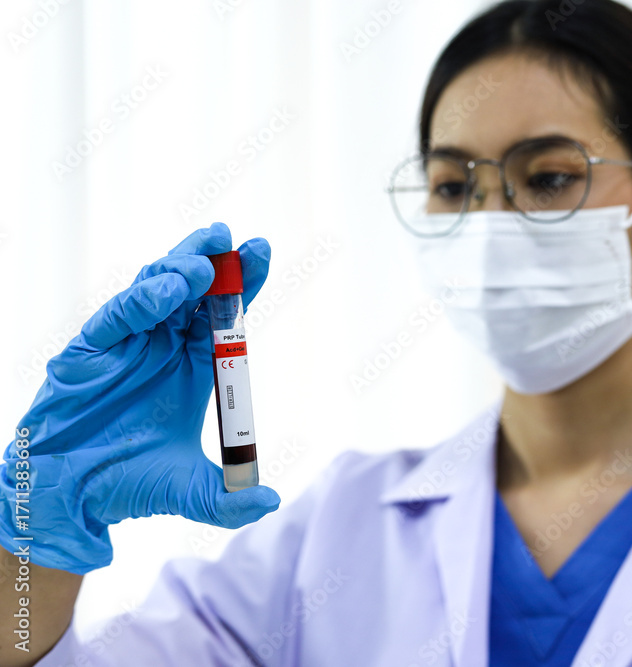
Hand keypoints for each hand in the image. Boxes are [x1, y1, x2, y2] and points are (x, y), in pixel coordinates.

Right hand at [0, 222, 280, 574]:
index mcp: (193, 366)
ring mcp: (127, 343)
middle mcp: (163, 346)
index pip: (224, 315)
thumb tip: (271, 501)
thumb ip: (230, 499)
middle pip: (194, 291)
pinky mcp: (90, 349)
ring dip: (180, 271)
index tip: (263, 254)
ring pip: (155, 290)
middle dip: (218, 263)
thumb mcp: (192, 493)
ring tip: (204, 265)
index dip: (244, 285)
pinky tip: (168, 290)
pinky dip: (142, 299)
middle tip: (240, 243)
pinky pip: (118, 315)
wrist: (68, 499)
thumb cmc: (127, 485)